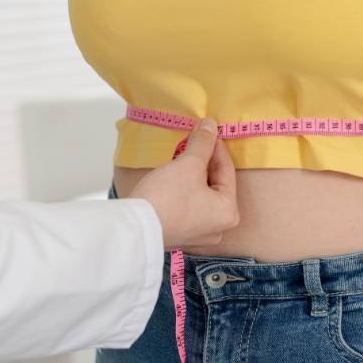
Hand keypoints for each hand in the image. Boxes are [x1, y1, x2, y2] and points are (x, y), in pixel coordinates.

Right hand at [130, 118, 239, 249]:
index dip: (216, 146)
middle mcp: (218, 229)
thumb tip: (210, 125)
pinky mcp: (180, 237)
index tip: (207, 130)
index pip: (227, 171)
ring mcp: (198, 236)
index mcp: (228, 213)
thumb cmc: (167, 197)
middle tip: (193, 142)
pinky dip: (183, 191)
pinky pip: (188, 207)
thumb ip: (203, 143)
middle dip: (204, 162)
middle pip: (215, 185)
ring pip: (201, 196)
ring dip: (192, 176)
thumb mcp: (188, 164)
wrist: (134, 227)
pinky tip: (173, 179)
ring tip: (181, 158)